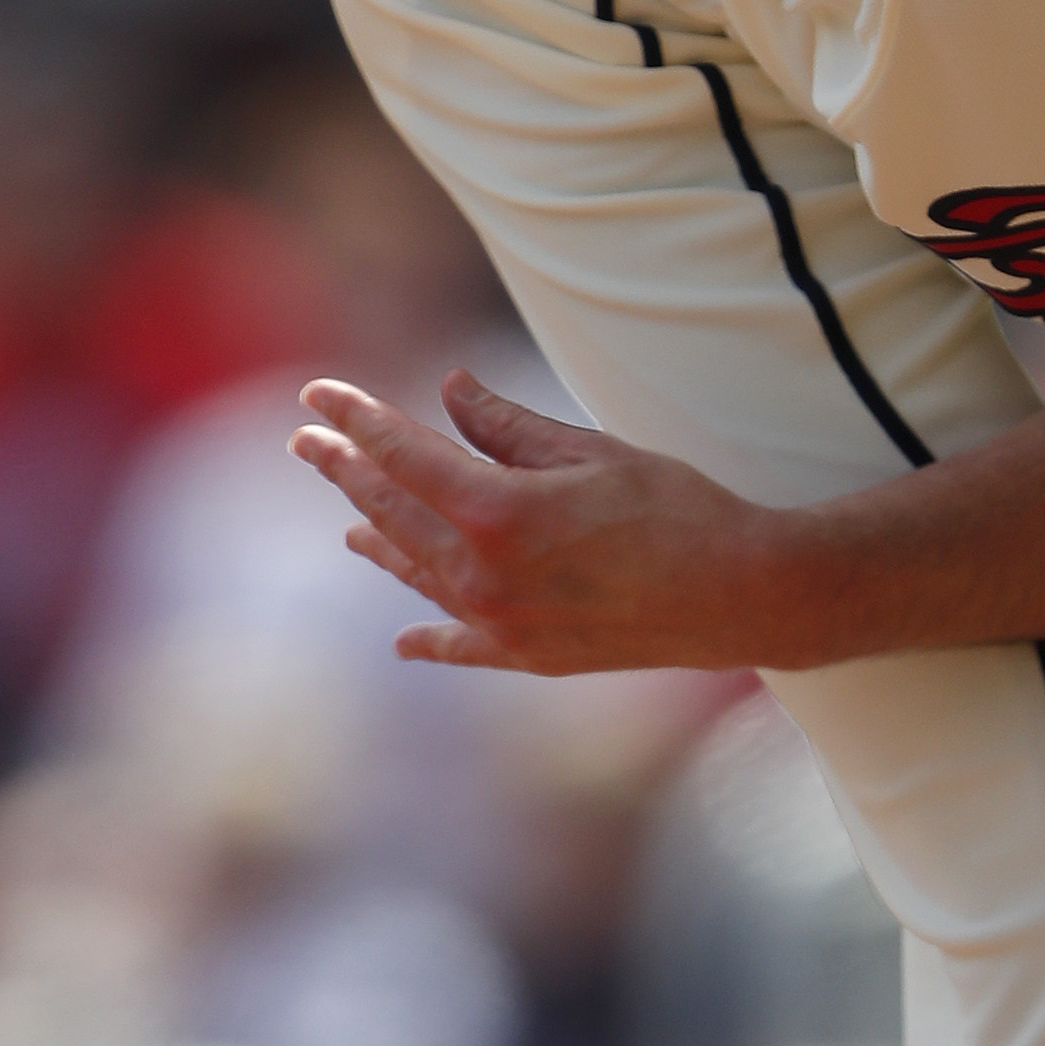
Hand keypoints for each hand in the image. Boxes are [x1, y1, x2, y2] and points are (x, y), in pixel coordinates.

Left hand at [291, 369, 780, 671]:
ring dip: (379, 542)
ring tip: (348, 524)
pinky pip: (462, 644)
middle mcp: (483, 573)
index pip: (402, 453)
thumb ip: (508, 427)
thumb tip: (450, 390)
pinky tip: (404, 640)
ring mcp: (501, 622)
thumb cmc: (675, 509)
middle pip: (394, 512)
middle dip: (347, 471)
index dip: (357, 419)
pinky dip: (429, 637)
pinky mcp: (529, 656)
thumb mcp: (589, 450)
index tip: (318, 394)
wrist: (739, 595)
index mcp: (495, 509)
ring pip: (418, 574)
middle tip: (306, 443)